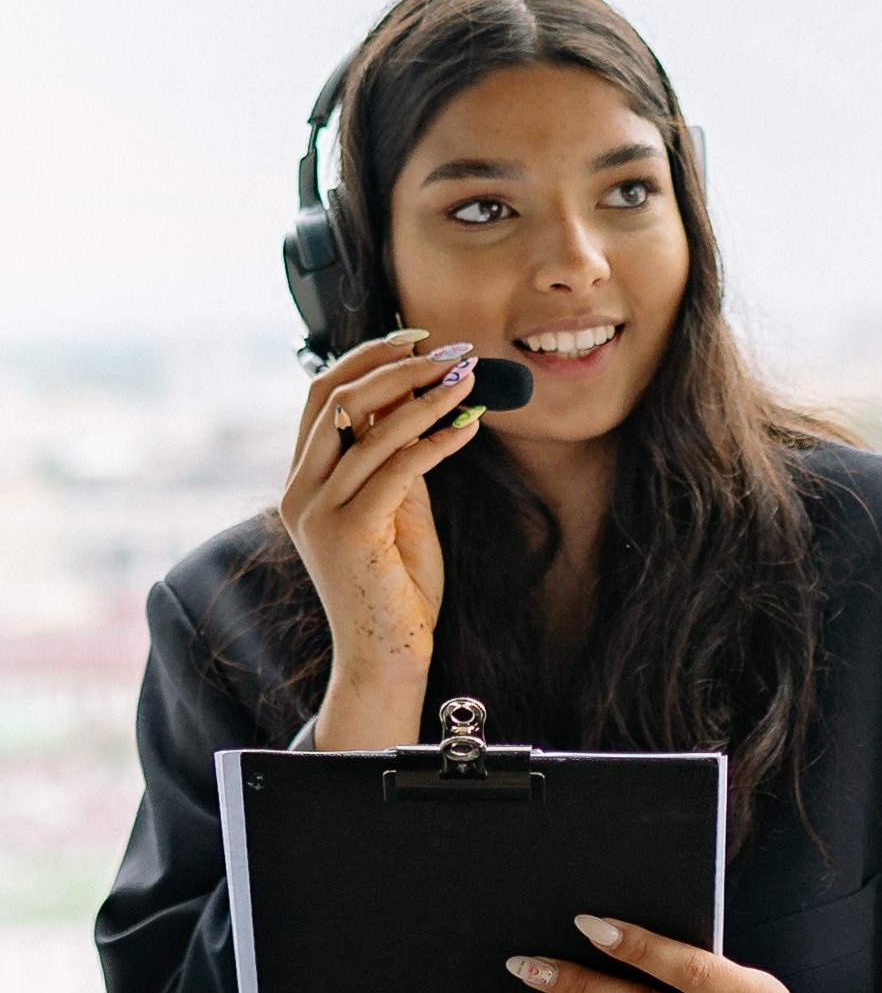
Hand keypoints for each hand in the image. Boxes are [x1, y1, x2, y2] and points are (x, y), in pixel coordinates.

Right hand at [280, 331, 488, 748]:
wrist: (386, 655)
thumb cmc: (395, 588)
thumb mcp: (397, 511)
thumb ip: (397, 463)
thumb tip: (423, 408)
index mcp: (303, 480)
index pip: (321, 396)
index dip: (367, 358)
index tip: (419, 338)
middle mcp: (300, 490)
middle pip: (334, 398)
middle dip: (396, 365)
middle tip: (453, 351)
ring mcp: (318, 511)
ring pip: (367, 428)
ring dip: (426, 396)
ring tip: (471, 379)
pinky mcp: (350, 532)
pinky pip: (396, 468)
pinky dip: (435, 440)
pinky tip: (469, 427)